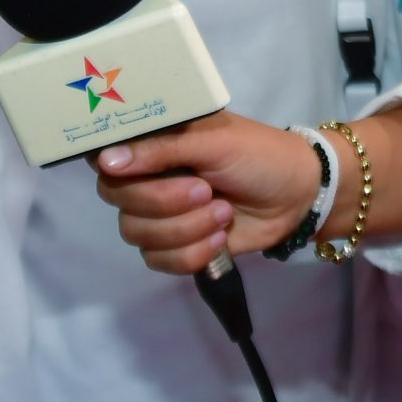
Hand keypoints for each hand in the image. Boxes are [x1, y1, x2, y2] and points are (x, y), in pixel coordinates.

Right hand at [90, 113, 317, 274]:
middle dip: (165, 201)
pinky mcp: (176, 246)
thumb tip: (105, 161)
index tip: (137, 174)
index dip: (115, 169)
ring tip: (222, 213)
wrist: (296, 196)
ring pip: (138, 234)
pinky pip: (157, 260)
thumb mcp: (214, 141)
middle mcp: (148, 177)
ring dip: (185, 229)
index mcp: (154, 142)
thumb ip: (160, 149)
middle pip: (119, 199)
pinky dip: (192, 253)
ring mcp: (160, 214)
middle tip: (206, 190)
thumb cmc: (258, 155)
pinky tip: (219, 239)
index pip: (105, 156)